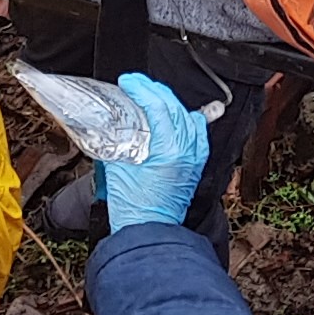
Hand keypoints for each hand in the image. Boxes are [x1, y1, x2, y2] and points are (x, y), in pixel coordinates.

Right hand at [97, 75, 209, 229]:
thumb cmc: (133, 208)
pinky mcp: (195, 166)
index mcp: (171, 149)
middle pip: (176, 108)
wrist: (148, 232)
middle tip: (137, 83)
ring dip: (170, 103)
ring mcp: (195, 158)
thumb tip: (115, 122)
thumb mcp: (118, 166)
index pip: (159, 107)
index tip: (129, 81)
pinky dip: (188, 120)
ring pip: (189, 118)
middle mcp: (188, 151)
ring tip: (153, 95)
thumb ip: (120, 140)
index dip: (143, 89)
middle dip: (155, 91)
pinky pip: (198, 134)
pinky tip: (181, 115)